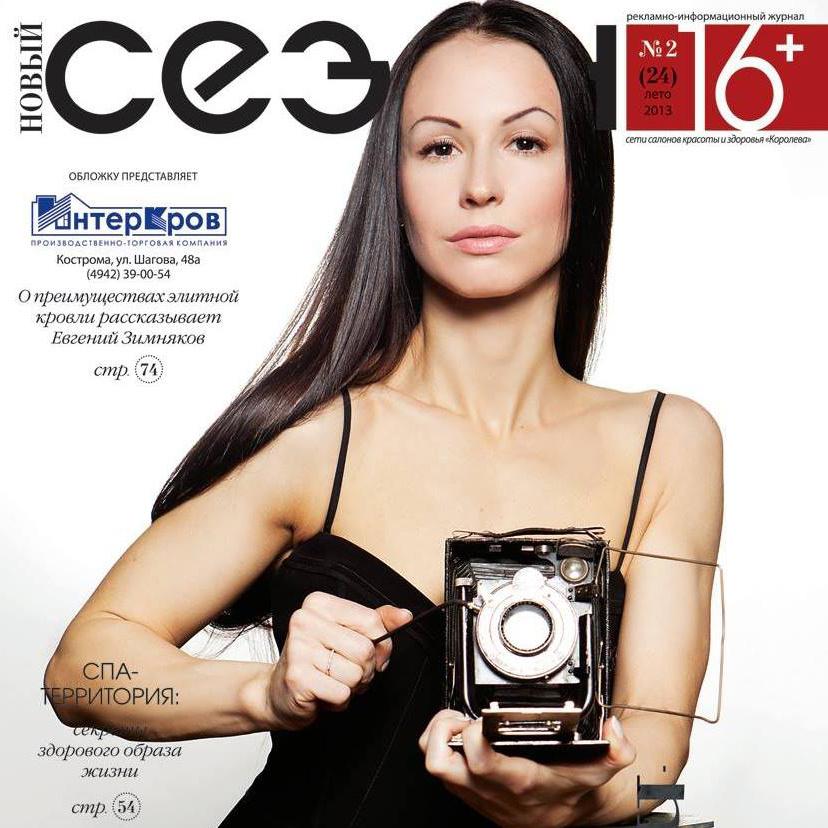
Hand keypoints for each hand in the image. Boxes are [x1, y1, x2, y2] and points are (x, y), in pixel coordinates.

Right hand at [266, 591, 412, 730]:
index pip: (372, 621)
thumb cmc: (318, 661)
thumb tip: (405, 615)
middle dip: (365, 670)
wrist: (279, 693)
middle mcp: (304, 620)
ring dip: (351, 687)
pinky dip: (339, 701)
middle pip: (366, 650)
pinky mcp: (297, 677)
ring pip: (355, 674)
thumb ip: (378, 622)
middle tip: (345, 672)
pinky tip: (322, 694)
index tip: (365, 653)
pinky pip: (342, 694)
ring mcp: (298, 648)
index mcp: (319, 603)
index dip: (379, 644)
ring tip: (331, 682)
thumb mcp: (348, 634)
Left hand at [418, 709, 635, 827]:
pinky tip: (459, 733)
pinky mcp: (469, 794)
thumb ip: (616, 750)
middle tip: (457, 715)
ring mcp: (476, 795)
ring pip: (434, 768)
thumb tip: (612, 729)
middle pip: (440, 764)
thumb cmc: (575, 789)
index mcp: (518, 782)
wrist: (569, 816)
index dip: (471, 734)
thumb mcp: (601, 769)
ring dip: (436, 739)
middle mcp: (491, 791)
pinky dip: (441, 748)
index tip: (481, 716)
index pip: (479, 761)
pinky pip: (441, 772)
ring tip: (454, 720)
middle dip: (441, 732)